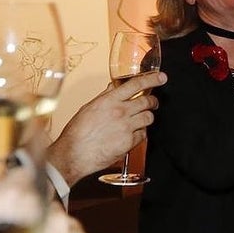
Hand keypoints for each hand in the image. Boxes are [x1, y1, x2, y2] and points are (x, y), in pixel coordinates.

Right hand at [47, 71, 166, 186]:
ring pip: (148, 118)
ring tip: (140, 119)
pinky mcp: (129, 142)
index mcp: (109, 101)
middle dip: (153, 101)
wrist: (73, 155)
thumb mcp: (88, 108)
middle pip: (147, 101)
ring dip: (147, 117)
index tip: (161, 77)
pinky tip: (132, 134)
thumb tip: (115, 86)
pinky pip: (143, 134)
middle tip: (152, 103)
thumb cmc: (77, 133)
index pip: (136, 84)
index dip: (152, 79)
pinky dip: (140, 133)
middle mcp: (120, 112)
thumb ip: (105, 96)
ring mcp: (126, 127)